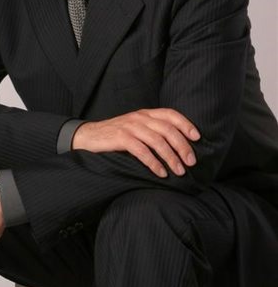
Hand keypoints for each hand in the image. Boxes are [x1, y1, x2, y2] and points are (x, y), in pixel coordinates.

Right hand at [72, 108, 199, 177]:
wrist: (88, 136)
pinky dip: (154, 163)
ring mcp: (130, 127)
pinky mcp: (120, 138)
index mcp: (145, 113)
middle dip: (182, 146)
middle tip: (191, 161)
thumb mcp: (136, 128)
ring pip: (157, 141)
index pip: (170, 114)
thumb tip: (177, 145)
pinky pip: (142, 151)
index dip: (186, 124)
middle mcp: (140, 118)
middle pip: (168, 129)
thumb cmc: (115, 135)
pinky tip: (161, 173)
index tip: (197, 137)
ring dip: (171, 157)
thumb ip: (152, 130)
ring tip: (179, 171)